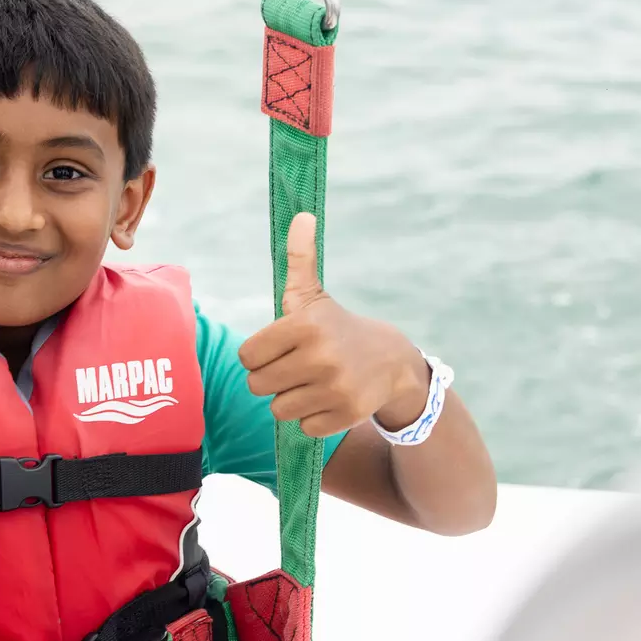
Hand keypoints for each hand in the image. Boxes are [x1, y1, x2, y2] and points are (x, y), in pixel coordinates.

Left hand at [237, 213, 430, 437]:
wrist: (392, 362)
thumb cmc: (337, 327)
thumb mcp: (313, 295)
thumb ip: (298, 259)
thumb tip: (300, 214)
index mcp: (304, 325)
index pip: (248, 356)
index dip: (260, 354)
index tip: (281, 348)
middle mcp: (320, 357)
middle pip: (258, 385)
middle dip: (273, 378)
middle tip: (297, 367)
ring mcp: (334, 388)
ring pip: (278, 409)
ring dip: (291, 399)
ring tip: (313, 382)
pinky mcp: (345, 414)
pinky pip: (303, 427)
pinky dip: (313, 418)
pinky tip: (329, 399)